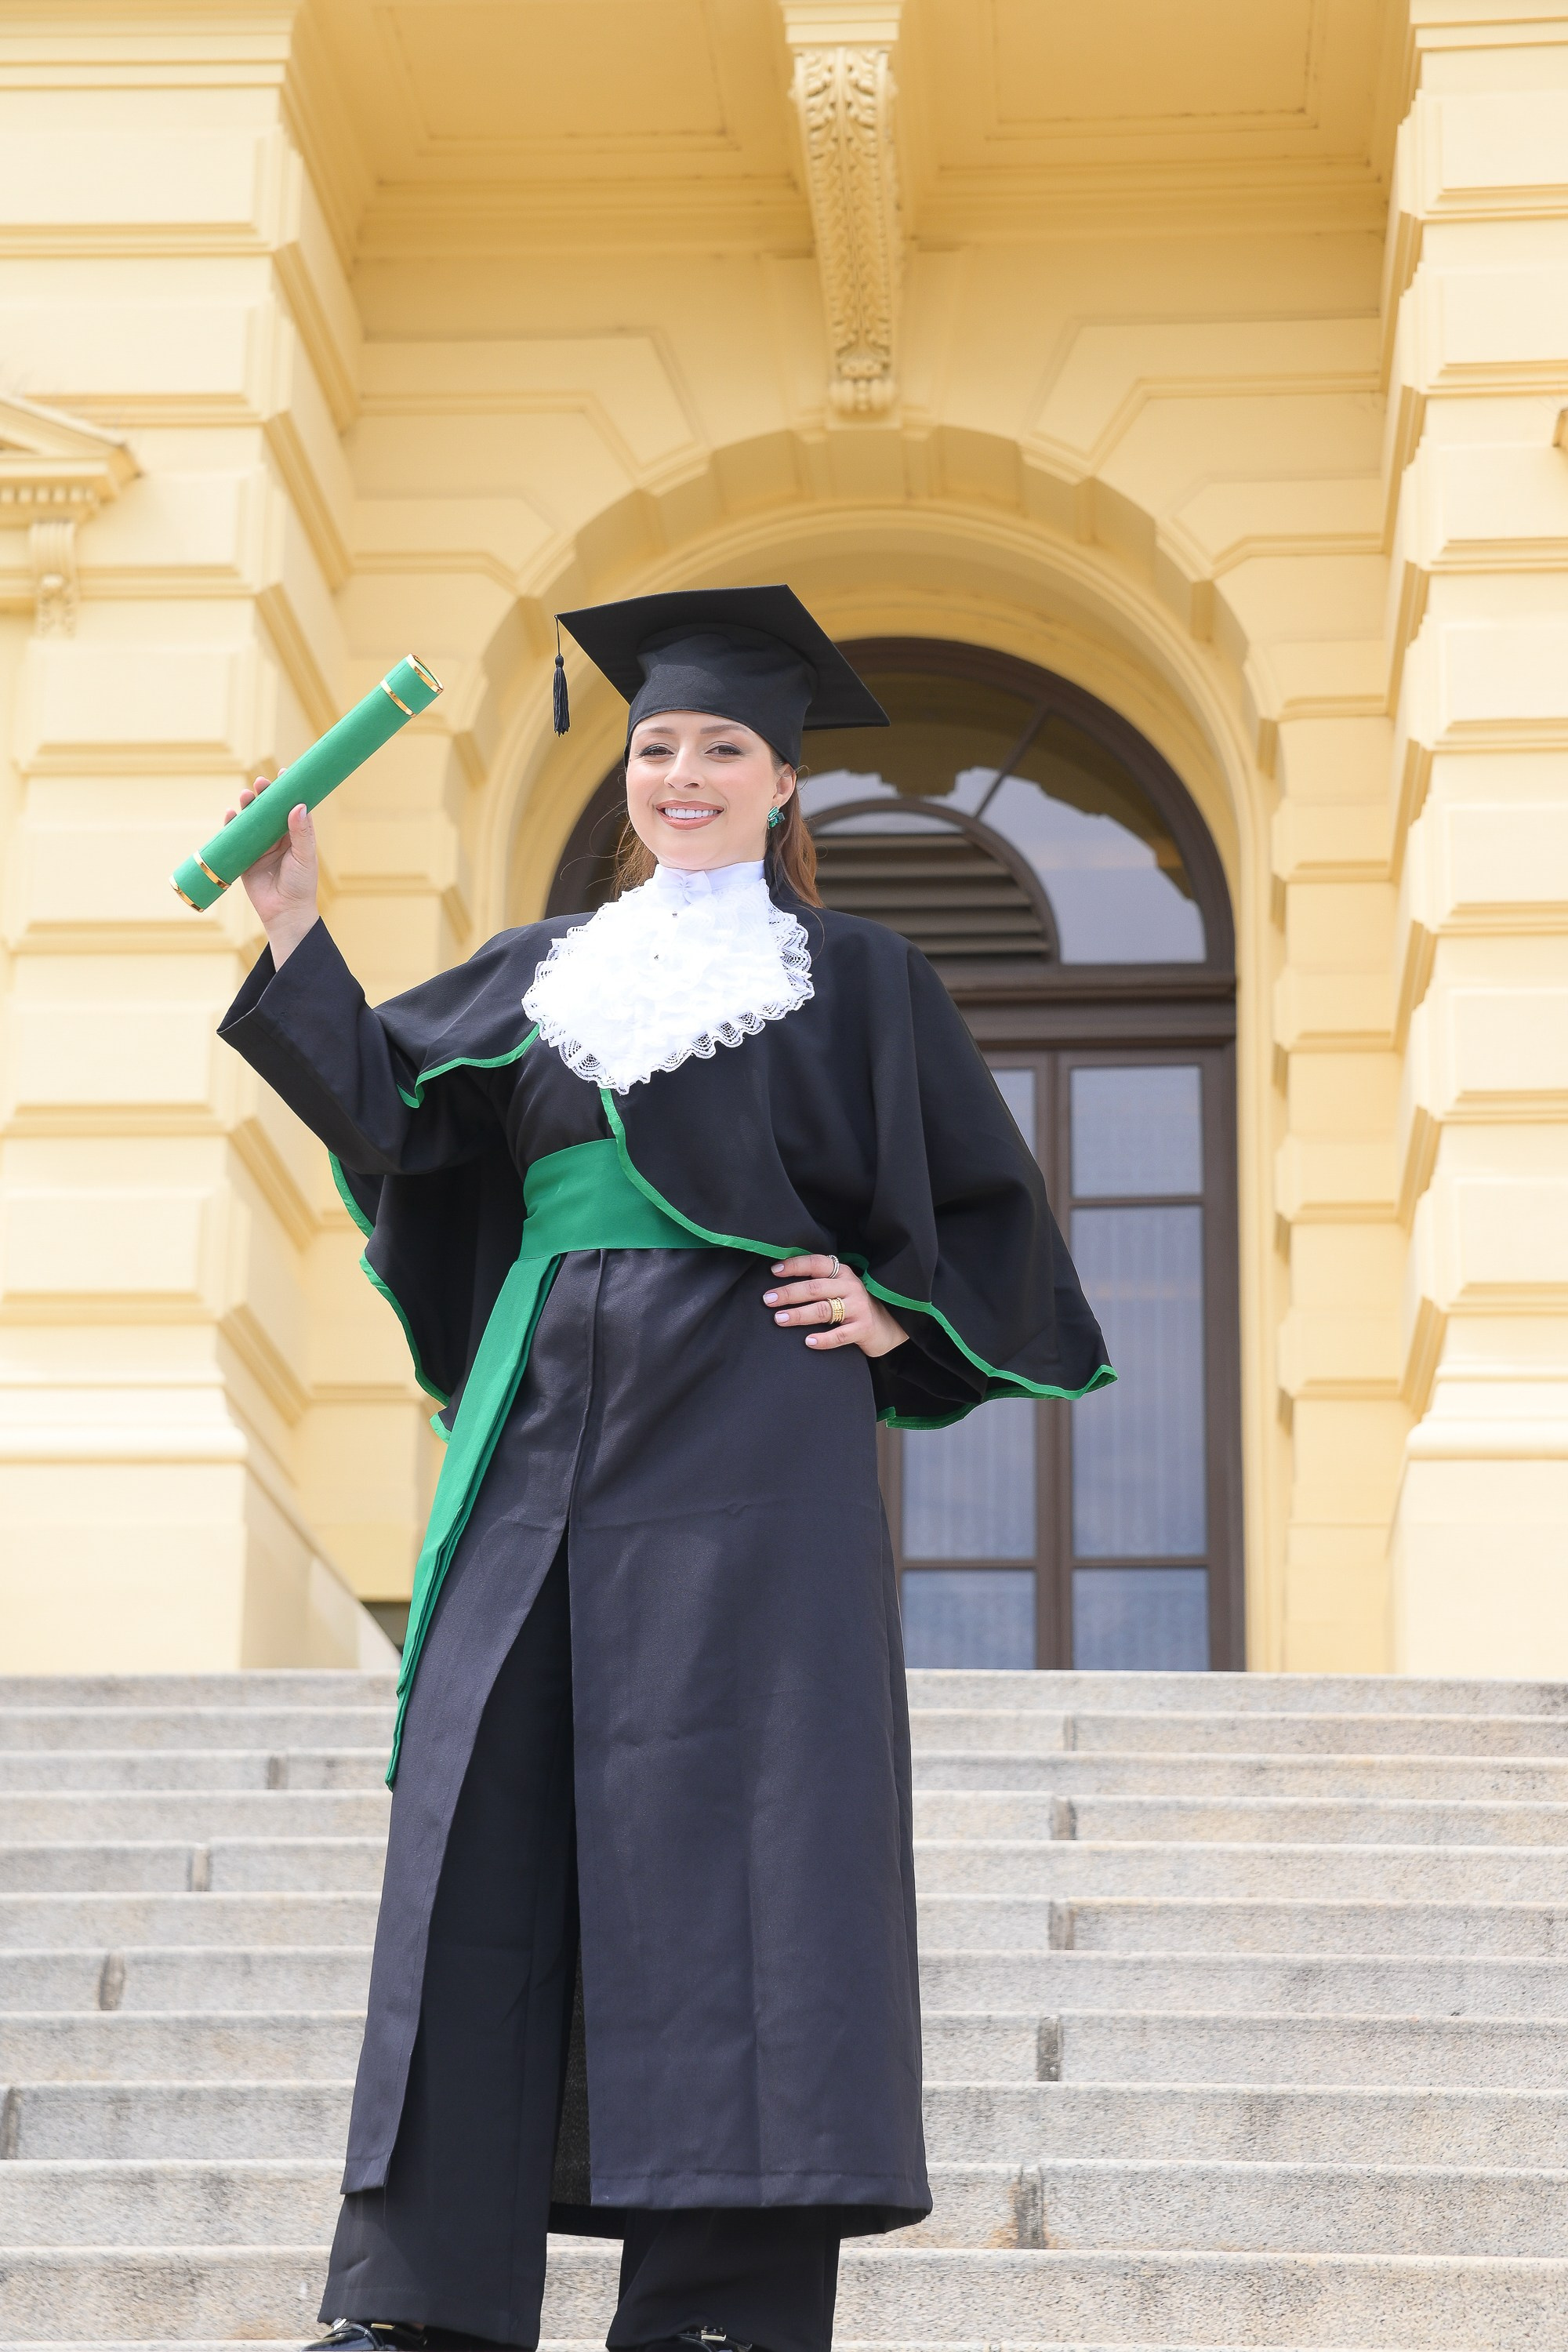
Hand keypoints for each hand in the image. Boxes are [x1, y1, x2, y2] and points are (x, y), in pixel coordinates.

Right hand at [225, 779, 318, 965]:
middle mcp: (277, 838)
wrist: (284, 913)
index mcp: (295, 835)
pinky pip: (236, 838)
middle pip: (268, 811)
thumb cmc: (301, 885)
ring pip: (251, 821)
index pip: (291, 808)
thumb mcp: (304, 857)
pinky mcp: (245, 858)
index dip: (287, 791)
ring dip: (248, 807)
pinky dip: (232, 825)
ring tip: (246, 796)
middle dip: (264, 795)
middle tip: (260, 784)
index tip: (284, 774)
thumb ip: (301, 832)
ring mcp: (260, 847)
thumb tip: (298, 806)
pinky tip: (230, 814)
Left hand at [763, 1255, 908, 1357]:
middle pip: (815, 1288)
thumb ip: (820, 1281)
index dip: (795, 1265)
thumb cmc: (855, 1305)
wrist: (889, 1325)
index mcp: (843, 1273)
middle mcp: (851, 1287)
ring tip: (779, 1319)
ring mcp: (858, 1307)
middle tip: (768, 1299)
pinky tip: (808, 1341)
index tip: (774, 1271)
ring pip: (824, 1310)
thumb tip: (782, 1281)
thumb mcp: (841, 1287)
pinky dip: (823, 1339)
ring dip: (799, 1314)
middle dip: (789, 1293)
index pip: (816, 1264)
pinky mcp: (863, 1328)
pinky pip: (839, 1335)